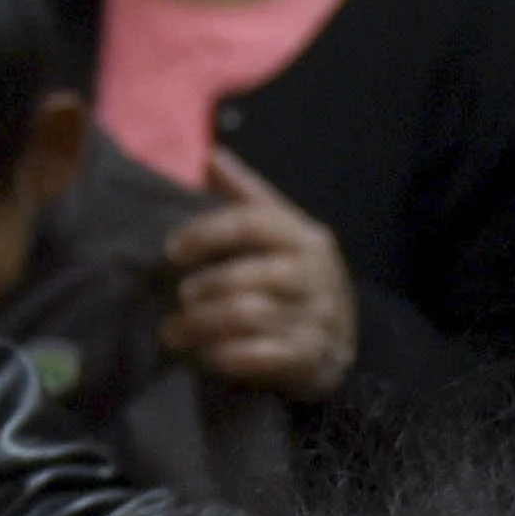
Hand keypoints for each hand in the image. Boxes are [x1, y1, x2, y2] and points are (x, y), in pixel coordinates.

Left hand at [165, 149, 358, 404]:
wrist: (342, 336)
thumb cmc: (297, 277)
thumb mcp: (281, 232)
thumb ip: (246, 196)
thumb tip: (212, 157)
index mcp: (304, 236)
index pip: (251, 223)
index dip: (206, 233)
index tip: (171, 250)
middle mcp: (314, 274)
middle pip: (246, 277)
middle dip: (202, 289)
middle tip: (176, 299)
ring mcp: (316, 317)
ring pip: (248, 317)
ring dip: (202, 326)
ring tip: (174, 333)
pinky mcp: (312, 357)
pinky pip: (263, 357)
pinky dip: (228, 357)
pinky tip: (207, 356)